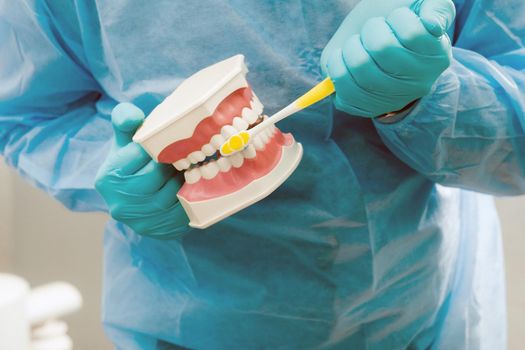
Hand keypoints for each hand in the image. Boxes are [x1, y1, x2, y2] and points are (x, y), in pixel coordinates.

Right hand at [95, 103, 189, 238]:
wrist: (135, 199)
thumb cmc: (132, 161)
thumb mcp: (124, 140)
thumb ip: (125, 120)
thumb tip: (133, 116)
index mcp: (108, 178)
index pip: (140, 154)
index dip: (158, 144)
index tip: (168, 139)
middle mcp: (120, 204)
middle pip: (157, 175)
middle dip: (173, 161)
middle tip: (186, 151)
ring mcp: (140, 222)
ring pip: (173, 193)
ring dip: (185, 178)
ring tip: (190, 166)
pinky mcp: (160, 231)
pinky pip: (184, 211)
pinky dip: (192, 196)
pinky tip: (195, 184)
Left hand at [321, 0, 455, 116]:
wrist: (379, 53)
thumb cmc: (400, 25)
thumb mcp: (424, 8)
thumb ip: (436, 7)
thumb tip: (431, 25)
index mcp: (435, 58)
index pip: (412, 33)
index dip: (398, 18)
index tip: (396, 20)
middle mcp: (416, 83)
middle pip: (383, 48)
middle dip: (372, 29)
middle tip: (373, 30)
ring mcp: (388, 99)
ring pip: (360, 64)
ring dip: (352, 45)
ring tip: (358, 44)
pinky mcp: (361, 106)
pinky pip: (341, 82)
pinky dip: (337, 62)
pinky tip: (343, 57)